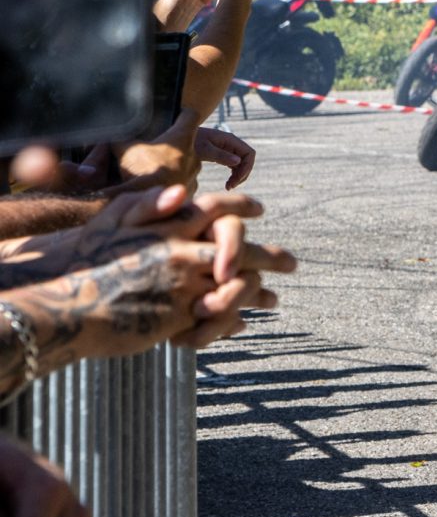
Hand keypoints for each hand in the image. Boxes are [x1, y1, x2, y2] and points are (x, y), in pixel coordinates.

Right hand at [5, 225, 294, 364]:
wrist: (64, 306)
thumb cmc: (83, 263)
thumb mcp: (109, 223)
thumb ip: (145, 206)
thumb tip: (180, 194)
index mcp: (169, 226)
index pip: (218, 208)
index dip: (242, 205)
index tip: (261, 207)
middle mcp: (184, 253)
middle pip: (244, 250)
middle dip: (272, 257)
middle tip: (293, 264)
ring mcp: (185, 287)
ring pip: (238, 286)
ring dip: (259, 294)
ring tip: (273, 300)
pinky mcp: (180, 318)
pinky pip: (220, 318)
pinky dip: (234, 320)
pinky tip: (243, 323)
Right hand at [111, 108, 200, 194]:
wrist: (150, 202)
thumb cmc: (141, 172)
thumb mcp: (125, 149)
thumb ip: (120, 138)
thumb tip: (109, 132)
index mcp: (182, 138)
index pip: (190, 116)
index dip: (183, 113)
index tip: (177, 114)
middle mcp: (194, 155)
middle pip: (186, 142)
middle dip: (172, 144)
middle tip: (155, 147)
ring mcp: (194, 173)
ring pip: (184, 163)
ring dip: (172, 164)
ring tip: (154, 169)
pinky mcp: (191, 189)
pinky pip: (182, 180)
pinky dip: (171, 181)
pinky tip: (157, 184)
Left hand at [195, 128, 254, 189]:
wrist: (178, 138)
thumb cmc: (189, 141)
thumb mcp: (203, 149)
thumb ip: (220, 155)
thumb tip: (238, 161)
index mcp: (230, 140)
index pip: (249, 153)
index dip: (247, 167)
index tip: (236, 180)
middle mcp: (232, 144)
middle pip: (247, 160)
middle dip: (242, 174)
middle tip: (230, 187)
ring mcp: (228, 149)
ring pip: (242, 164)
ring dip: (239, 176)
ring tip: (228, 187)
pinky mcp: (223, 155)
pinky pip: (234, 166)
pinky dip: (234, 175)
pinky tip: (227, 183)